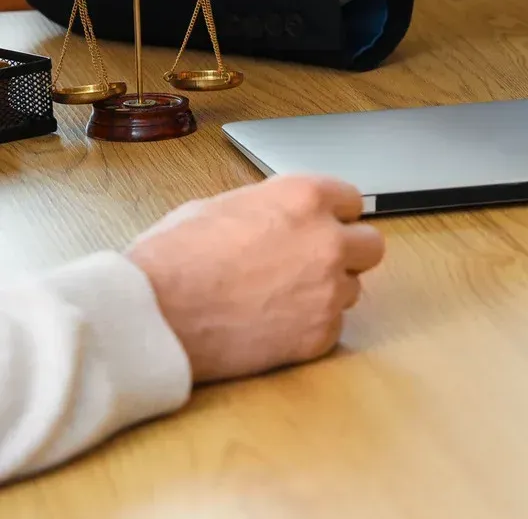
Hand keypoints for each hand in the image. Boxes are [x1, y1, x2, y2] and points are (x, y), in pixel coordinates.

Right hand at [125, 175, 385, 383]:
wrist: (151, 317)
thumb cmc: (171, 260)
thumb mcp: (217, 207)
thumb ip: (265, 209)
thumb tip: (275, 217)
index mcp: (304, 198)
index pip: (351, 201)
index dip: (332, 216)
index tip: (322, 227)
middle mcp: (327, 240)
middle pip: (369, 245)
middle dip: (345, 254)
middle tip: (311, 265)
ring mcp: (328, 289)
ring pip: (352, 289)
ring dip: (325, 293)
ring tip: (278, 300)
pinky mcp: (320, 334)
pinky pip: (332, 328)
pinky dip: (309, 329)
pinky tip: (272, 327)